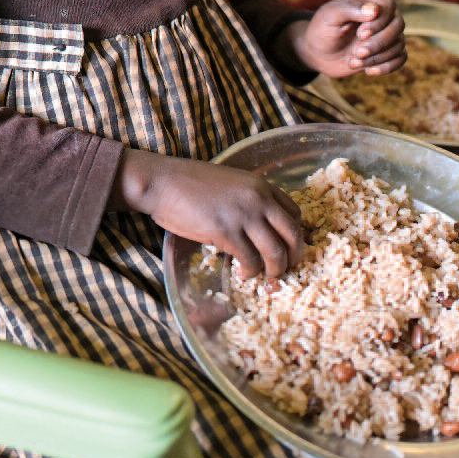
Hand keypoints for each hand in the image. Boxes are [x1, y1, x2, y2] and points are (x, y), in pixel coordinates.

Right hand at [111, 149, 303, 278]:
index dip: (294, 234)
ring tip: (264, 275)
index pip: (294, 213)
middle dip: (294, 257)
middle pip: (292, 234)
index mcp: (260, 185)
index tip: (288, 247)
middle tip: (285, 269)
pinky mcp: (226, 232)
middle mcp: (258, 199)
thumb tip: (258, 225)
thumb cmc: (190, 183)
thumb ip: (248, 199)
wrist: (164, 182)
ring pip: (275, 252)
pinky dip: (250, 271)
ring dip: (274, 270)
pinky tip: (242, 273)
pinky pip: (250, 260)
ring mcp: (243, 216)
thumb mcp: (230, 182)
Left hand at [295, 0, 405, 76]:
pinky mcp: (387, 51)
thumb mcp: (329, 15)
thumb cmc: (322, 29)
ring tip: (353, 61)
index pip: (388, 6)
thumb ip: (349, 8)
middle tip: (357, 52)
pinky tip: (367, 71)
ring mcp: (386, 34)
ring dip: (377, 57)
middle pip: (398, 26)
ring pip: (399, 44)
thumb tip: (374, 9)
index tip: (360, 34)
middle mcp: (382, 15)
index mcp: (369, 0)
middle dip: (378, 43)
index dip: (378, 22)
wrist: (318, 53)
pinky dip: (386, 67)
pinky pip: (401, 58)